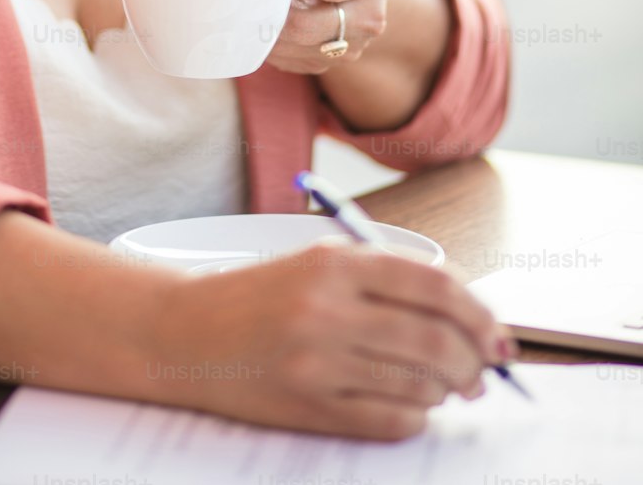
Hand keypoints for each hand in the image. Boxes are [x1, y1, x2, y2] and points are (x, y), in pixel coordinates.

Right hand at [149, 240, 516, 439]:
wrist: (183, 334)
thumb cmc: (258, 296)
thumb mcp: (316, 264)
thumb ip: (384, 280)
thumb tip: (463, 315)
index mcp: (334, 262)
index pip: (434, 286)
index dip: (479, 313)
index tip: (499, 333)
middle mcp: (327, 308)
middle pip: (434, 338)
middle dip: (473, 359)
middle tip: (484, 370)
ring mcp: (318, 361)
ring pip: (418, 382)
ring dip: (447, 389)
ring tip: (449, 386)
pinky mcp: (309, 406)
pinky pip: (389, 420)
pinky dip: (416, 417)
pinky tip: (413, 406)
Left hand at [262, 0, 388, 74]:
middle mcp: (368, 15)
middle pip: (306, 23)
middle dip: (269, 5)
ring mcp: (350, 47)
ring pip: (291, 45)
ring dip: (264, 25)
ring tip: (252, 1)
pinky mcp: (327, 65)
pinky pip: (286, 59)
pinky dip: (267, 41)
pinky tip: (263, 19)